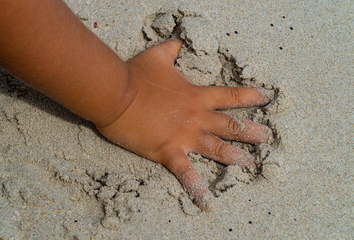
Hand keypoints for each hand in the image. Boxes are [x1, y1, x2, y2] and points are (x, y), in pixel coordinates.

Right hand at [97, 39, 271, 210]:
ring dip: (236, 157)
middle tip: (268, 137)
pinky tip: (208, 204)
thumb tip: (179, 40)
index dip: (249, 98)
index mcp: (196, 96)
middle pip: (230, 126)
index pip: (229, 97)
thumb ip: (172, 49)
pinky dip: (197, 189)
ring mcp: (185, 137)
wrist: (116, 94)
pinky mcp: (168, 152)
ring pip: (218, 150)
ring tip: (251, 164)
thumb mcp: (157, 56)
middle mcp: (196, 118)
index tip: (266, 99)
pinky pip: (186, 174)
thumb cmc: (136, 75)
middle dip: (251, 132)